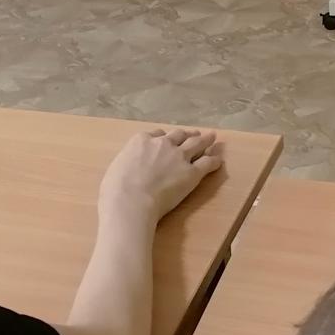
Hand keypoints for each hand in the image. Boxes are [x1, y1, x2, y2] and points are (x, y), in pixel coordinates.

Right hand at [99, 128, 221, 222]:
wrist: (131, 200)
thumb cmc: (115, 189)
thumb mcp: (116, 168)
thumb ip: (128, 164)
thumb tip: (128, 170)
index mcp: (141, 140)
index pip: (157, 134)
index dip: (164, 137)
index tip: (168, 139)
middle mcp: (162, 144)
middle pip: (179, 135)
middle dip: (187, 134)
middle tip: (194, 134)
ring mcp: (179, 156)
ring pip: (196, 144)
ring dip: (205, 140)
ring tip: (212, 137)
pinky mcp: (192, 173)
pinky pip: (207, 163)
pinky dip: (213, 160)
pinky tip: (218, 160)